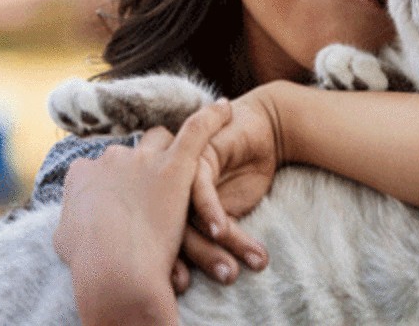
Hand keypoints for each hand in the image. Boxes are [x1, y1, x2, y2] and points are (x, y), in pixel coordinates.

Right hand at [53, 99, 230, 325]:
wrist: (113, 272)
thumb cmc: (90, 266)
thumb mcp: (67, 244)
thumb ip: (72, 226)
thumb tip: (71, 229)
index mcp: (83, 175)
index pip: (101, 167)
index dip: (114, 183)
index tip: (122, 200)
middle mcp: (111, 159)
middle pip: (130, 152)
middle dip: (141, 168)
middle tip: (153, 192)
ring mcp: (143, 159)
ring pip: (161, 139)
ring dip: (169, 151)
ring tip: (183, 165)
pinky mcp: (176, 164)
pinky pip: (197, 129)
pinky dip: (213, 117)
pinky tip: (226, 109)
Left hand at [172, 83, 283, 289]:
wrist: (262, 131)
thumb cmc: (240, 172)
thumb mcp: (225, 209)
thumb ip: (208, 233)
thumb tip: (201, 272)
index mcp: (162, 201)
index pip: (155, 239)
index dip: (168, 266)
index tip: (183, 287)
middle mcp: (165, 187)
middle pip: (166, 230)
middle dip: (192, 260)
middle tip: (213, 281)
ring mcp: (178, 171)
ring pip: (186, 215)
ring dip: (210, 245)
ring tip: (230, 271)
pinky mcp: (198, 156)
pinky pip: (200, 188)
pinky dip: (211, 211)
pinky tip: (222, 230)